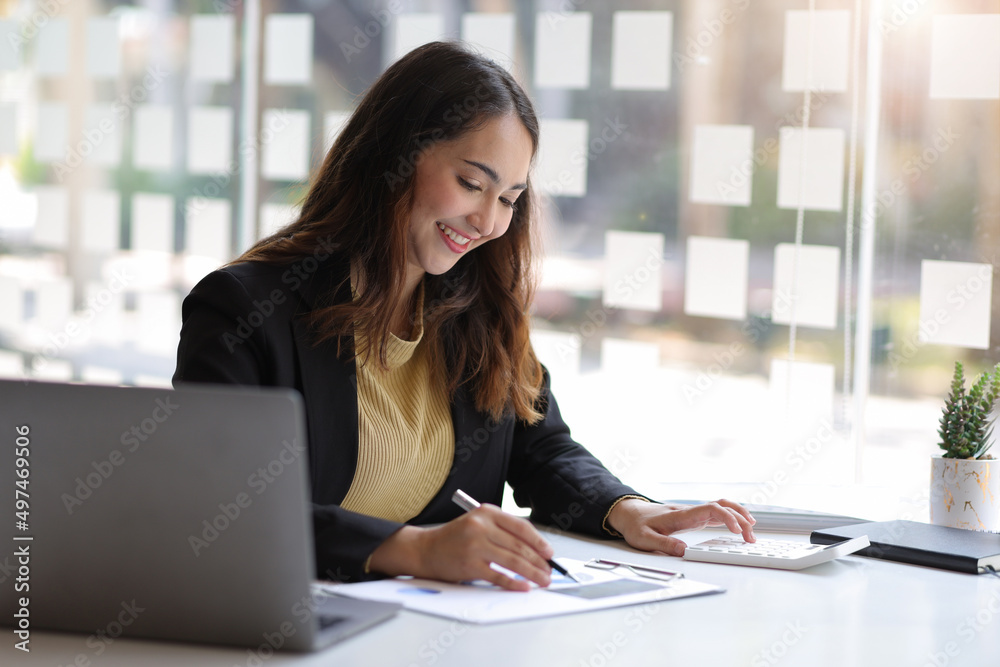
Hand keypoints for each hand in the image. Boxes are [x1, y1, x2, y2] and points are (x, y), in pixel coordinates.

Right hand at [368, 504, 554, 590]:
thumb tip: (534, 549)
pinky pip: (499, 577)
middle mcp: (481, 526)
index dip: (538, 541)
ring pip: (513, 561)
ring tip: (543, 580)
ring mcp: (475, 546)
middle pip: (519, 545)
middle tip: (548, 571)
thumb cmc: (455, 538)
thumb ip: (502, 531)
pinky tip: (524, 587)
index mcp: (486, 513)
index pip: (520, 527)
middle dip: (538, 561)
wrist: (426, 549)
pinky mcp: (470, 565)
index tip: (549, 553)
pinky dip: (514, 584)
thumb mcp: (478, 523)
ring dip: (532, 573)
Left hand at [607, 498, 755, 556]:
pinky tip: (738, 526)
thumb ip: (664, 544)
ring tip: (751, 530)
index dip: (726, 517)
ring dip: (738, 515)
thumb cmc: (636, 525)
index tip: (736, 530)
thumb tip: (684, 551)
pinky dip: (731, 518)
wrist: (629, 513)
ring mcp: (693, 514)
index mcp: (681, 515)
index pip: (710, 509)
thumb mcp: (644, 538)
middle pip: (722, 507)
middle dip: (740, 519)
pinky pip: (716, 514)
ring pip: (721, 508)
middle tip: (750, 537)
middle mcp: (690, 512)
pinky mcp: (693, 518)